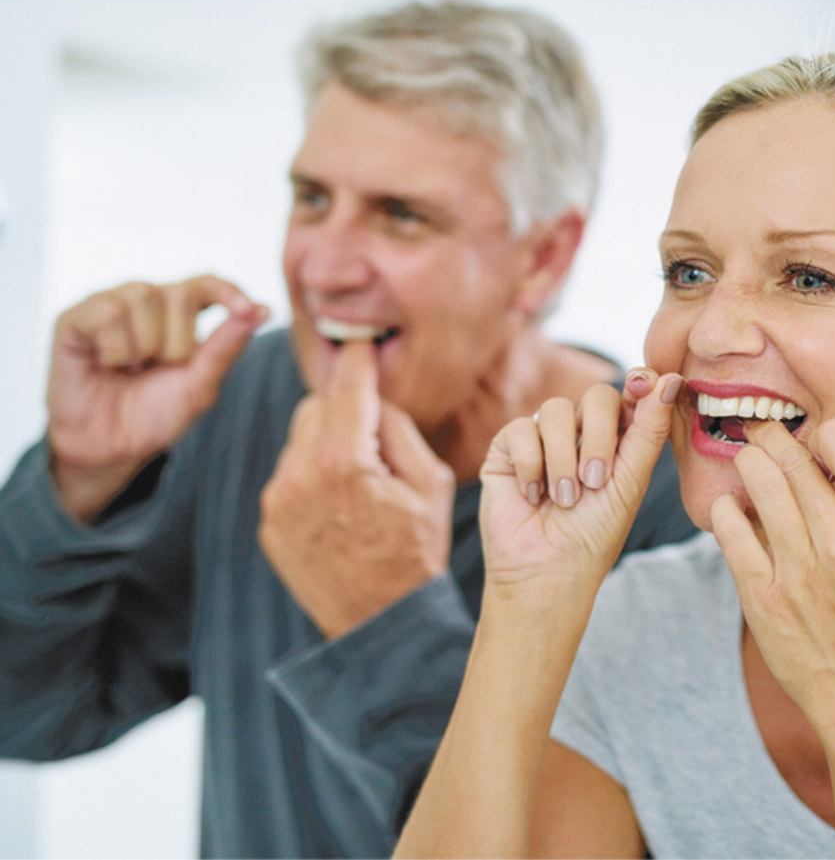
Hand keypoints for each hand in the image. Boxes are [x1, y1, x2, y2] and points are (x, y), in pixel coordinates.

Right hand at [47, 275, 267, 520]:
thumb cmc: (156, 412)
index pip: (208, 284)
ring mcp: (110, 305)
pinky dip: (115, 348)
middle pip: (179, 293)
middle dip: (178, 343)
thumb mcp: (201, 383)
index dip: (228, 291)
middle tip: (157, 369)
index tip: (246, 309)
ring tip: (131, 368)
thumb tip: (262, 309)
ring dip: (145, 346)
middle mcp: (146, 300)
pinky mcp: (74, 318)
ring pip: (143, 296)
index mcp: (180, 313)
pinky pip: (107, 312)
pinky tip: (107, 363)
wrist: (113, 447)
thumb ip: (227, 346)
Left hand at [258, 341, 456, 638]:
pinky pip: (288, 476)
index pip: (347, 388)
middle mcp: (299, 476)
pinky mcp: (269, 523)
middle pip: (315, 407)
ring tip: (359, 480)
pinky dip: (310, 475)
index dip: (356, 360)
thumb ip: (397, 428)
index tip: (358, 344)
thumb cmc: (417, 550)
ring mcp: (278, 502)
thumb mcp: (432, 483)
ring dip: (325, 443)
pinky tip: (339, 504)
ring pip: (298, 440)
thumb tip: (372, 400)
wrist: (383, 622)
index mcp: (344, 462)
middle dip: (342, 409)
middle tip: (372, 433)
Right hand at [478, 369, 681, 611]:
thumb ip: (649, 430)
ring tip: (563, 499)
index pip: (631, 392)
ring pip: (556, 410)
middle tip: (594, 480)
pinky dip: (531, 464)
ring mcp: (544, 436)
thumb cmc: (594, 535)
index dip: (639, 382)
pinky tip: (532, 495)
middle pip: (596, 395)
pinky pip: (521, 429)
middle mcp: (581, 432)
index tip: (643, 384)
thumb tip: (672, 379)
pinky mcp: (508, 448)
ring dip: (563, 459)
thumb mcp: (630, 482)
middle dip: (598, 436)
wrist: (546, 572)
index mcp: (618, 438)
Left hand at [710, 418, 834, 740]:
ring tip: (748, 469)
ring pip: (754, 478)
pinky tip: (733, 511)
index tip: (813, 445)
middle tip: (761, 438)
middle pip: (789, 453)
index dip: (823, 434)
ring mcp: (799, 569)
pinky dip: (725, 509)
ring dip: (746, 464)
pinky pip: (728, 526)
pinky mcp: (761, 595)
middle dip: (769, 437)